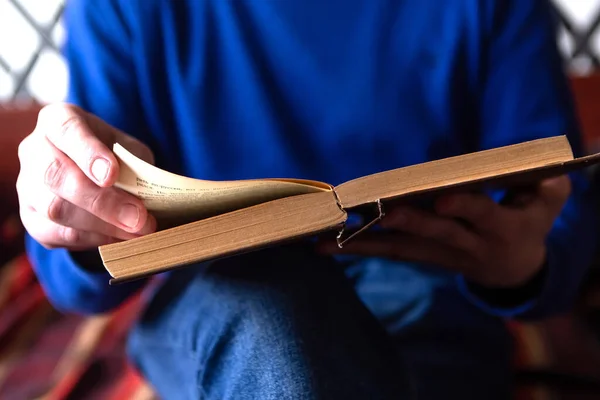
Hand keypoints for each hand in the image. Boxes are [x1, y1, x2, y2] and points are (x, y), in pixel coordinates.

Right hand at [17, 103, 155, 250]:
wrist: (92, 172)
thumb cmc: (113, 155)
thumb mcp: (128, 148)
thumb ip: (134, 164)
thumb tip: (146, 195)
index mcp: (58, 120)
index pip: (66, 130)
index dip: (88, 153)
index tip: (111, 175)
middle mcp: (35, 150)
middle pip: (56, 175)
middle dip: (101, 201)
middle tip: (138, 218)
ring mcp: (27, 186)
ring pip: (55, 209)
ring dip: (102, 225)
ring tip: (137, 231)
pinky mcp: (32, 218)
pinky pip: (58, 234)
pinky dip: (94, 238)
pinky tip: (120, 237)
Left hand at [319, 176, 570, 287]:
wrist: (512, 271)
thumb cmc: (528, 225)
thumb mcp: (547, 206)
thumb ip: (545, 189)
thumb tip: (542, 171)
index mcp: (499, 228)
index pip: (480, 215)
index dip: (463, 207)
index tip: (443, 197)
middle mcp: (464, 245)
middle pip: (434, 232)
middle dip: (408, 223)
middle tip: (380, 212)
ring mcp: (438, 254)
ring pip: (401, 247)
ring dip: (364, 241)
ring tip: (326, 236)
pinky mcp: (420, 256)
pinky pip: (388, 254)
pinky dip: (356, 249)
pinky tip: (322, 246)